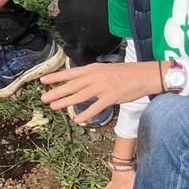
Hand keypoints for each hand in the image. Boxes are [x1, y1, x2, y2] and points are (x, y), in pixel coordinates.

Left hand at [40, 60, 163, 122]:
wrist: (146, 74)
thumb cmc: (127, 73)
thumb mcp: (106, 70)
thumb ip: (92, 75)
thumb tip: (80, 82)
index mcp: (94, 68)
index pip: (71, 73)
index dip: (56, 77)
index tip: (43, 81)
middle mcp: (96, 76)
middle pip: (72, 85)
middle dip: (57, 91)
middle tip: (43, 98)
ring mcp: (104, 86)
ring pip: (81, 95)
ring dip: (66, 102)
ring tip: (54, 107)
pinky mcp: (112, 96)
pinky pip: (97, 106)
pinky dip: (87, 113)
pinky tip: (78, 120)